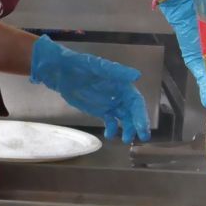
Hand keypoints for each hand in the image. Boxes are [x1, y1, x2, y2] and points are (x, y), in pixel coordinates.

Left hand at [29, 35, 150, 142]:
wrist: (62, 72)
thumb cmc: (81, 66)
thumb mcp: (99, 67)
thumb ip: (118, 71)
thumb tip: (137, 75)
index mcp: (122, 84)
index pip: (136, 102)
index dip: (141, 115)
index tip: (142, 127)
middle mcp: (119, 95)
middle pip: (133, 112)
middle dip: (138, 125)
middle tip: (141, 137)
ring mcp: (110, 103)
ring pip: (124, 118)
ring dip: (127, 129)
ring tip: (126, 140)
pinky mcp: (101, 110)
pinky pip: (111, 121)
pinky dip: (112, 129)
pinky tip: (109, 135)